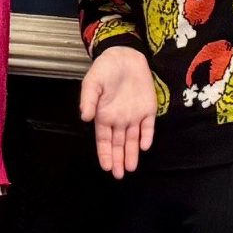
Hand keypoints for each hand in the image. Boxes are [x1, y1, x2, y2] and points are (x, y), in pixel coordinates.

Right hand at [78, 45, 158, 177]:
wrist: (124, 56)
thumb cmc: (104, 69)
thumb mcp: (92, 82)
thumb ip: (88, 100)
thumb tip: (84, 117)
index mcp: (104, 115)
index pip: (104, 140)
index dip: (105, 154)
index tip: (107, 167)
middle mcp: (119, 119)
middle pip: (118, 144)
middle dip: (118, 160)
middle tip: (119, 176)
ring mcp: (134, 115)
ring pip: (133, 140)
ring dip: (132, 154)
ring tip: (130, 168)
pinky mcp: (148, 109)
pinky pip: (148, 127)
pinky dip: (146, 137)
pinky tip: (144, 147)